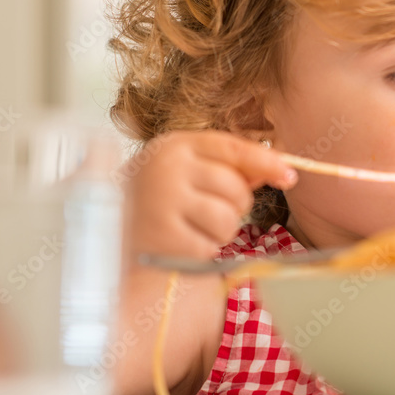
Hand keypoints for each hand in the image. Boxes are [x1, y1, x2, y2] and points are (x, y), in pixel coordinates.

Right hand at [122, 130, 297, 261]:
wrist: (105, 227)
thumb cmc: (157, 196)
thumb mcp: (187, 170)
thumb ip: (228, 167)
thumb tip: (276, 171)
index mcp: (176, 145)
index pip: (233, 148)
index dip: (267, 161)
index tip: (290, 175)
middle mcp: (168, 169)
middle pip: (235, 189)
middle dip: (235, 205)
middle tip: (208, 209)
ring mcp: (164, 202)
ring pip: (228, 220)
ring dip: (221, 230)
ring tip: (193, 225)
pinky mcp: (164, 237)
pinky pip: (210, 246)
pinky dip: (204, 249)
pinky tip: (181, 241)